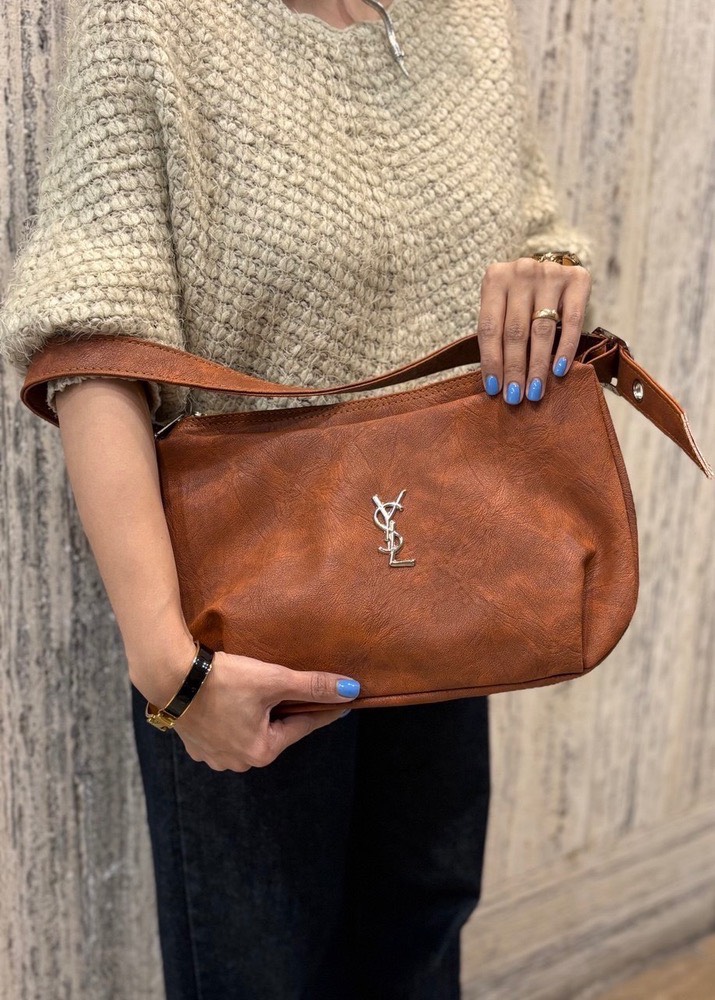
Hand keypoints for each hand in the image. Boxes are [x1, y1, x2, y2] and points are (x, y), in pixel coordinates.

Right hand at [158, 650, 359, 771]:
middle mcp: (238, 762)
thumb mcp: (274, 680)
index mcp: (261, 751)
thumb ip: (313, 686)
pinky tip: (235, 702)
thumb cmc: (225, 679)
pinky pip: (226, 732)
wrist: (172, 676)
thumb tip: (351, 690)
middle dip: (286, 712)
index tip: (343, 703)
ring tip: (264, 696)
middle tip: (298, 694)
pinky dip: (234, 718)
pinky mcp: (196, 744)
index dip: (324, 710)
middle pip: (276, 731)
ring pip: (250, 732)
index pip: (303, 726)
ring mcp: (214, 756)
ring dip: (259, 716)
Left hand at [476, 257, 591, 403]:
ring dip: (537, 365)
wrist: (550, 265)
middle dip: (514, 368)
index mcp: (495, 278)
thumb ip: (497, 332)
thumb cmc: (520, 294)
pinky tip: (559, 370)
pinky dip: (566, 348)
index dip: (491, 360)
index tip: (494, 388)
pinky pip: (573, 321)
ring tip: (535, 391)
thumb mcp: (501, 304)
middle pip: (515, 331)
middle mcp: (521, 271)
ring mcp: (550, 274)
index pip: (489, 327)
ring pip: (542, 329)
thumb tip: (495, 382)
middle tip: (515, 397)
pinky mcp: (577, 280)